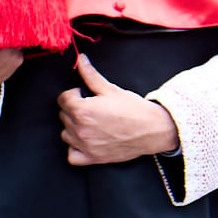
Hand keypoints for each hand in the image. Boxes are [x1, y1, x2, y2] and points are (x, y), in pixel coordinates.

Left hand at [58, 75, 177, 165]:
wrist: (154, 129)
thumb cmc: (134, 109)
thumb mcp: (111, 89)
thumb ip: (91, 75)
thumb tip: (81, 60)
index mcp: (82, 110)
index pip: (62, 99)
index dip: (73, 94)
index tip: (83, 95)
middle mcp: (79, 129)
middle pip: (64, 115)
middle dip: (74, 109)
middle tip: (92, 108)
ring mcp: (85, 145)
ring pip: (66, 134)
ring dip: (74, 127)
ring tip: (91, 123)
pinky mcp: (92, 158)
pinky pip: (72, 156)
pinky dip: (75, 148)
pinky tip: (85, 141)